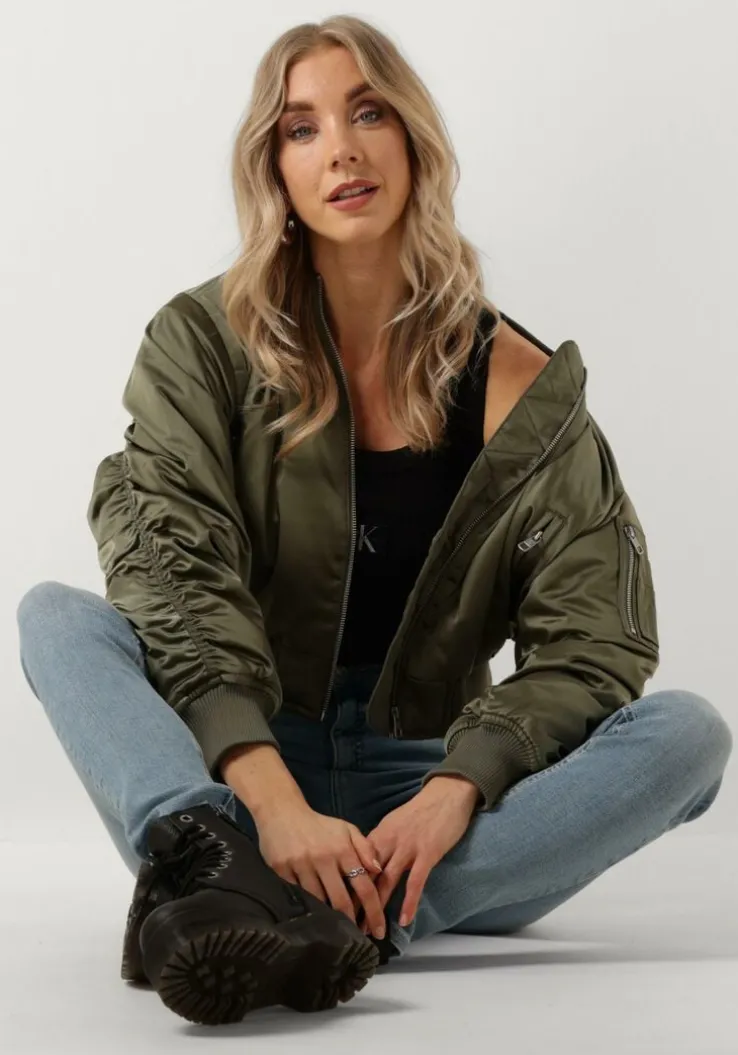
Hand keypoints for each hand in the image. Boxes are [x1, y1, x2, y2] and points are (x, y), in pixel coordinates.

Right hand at [253, 804, 386, 938]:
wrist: (281, 811)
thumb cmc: (318, 825)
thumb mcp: (346, 829)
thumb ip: (365, 848)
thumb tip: (379, 871)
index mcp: (342, 849)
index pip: (364, 886)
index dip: (374, 911)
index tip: (380, 931)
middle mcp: (324, 859)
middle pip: (342, 900)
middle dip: (353, 923)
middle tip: (359, 938)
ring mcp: (301, 865)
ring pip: (319, 901)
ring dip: (329, 918)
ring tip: (338, 931)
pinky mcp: (282, 870)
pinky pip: (297, 896)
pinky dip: (306, 907)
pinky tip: (313, 917)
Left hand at [360, 776, 478, 929]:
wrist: (447, 793)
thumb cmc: (423, 810)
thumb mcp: (395, 823)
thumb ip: (382, 842)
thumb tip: (369, 864)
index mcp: (379, 834)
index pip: (356, 863)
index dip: (347, 885)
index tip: (339, 904)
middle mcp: (389, 841)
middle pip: (367, 875)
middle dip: (356, 902)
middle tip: (347, 925)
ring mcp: (408, 847)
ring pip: (387, 882)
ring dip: (378, 908)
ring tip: (370, 930)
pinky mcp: (427, 853)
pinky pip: (415, 882)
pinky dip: (408, 902)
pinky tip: (403, 919)